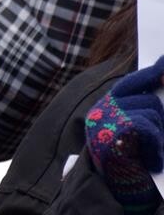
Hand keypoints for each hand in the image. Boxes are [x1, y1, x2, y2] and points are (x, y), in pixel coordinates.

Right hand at [85, 56, 163, 209]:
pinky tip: (152, 159)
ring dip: (160, 135)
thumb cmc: (130, 160)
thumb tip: (163, 77)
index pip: (132, 82)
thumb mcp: (135, 128)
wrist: (116, 188)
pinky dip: (156, 145)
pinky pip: (148, 127)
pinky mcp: (114, 132)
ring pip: (153, 113)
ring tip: (152, 152)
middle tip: (157, 137)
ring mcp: (107, 119)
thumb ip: (144, 107)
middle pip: (150, 99)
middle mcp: (104, 108)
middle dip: (161, 117)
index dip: (152, 74)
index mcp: (107, 105)